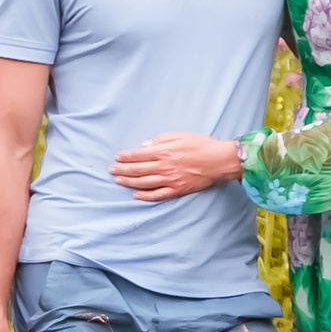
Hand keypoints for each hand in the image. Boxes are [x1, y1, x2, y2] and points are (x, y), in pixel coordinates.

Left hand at [111, 132, 243, 201]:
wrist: (220, 161)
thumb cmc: (201, 145)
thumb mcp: (181, 135)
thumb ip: (161, 139)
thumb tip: (145, 146)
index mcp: (164, 152)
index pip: (138, 155)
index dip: (125, 157)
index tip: (117, 158)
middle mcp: (164, 167)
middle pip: (137, 170)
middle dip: (122, 170)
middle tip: (111, 170)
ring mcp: (170, 180)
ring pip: (144, 183)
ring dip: (129, 182)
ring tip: (118, 181)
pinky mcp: (177, 189)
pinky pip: (158, 195)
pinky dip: (145, 196)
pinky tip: (136, 194)